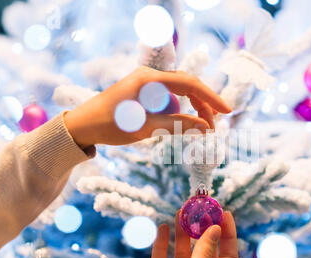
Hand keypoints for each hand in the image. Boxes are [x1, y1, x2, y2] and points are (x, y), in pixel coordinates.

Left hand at [64, 66, 230, 148]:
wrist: (82, 125)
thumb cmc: (110, 125)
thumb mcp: (146, 128)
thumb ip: (177, 125)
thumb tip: (206, 128)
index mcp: (150, 79)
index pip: (190, 84)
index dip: (211, 98)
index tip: (227, 111)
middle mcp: (150, 76)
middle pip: (187, 86)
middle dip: (203, 104)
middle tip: (214, 125)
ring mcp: (146, 82)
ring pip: (179, 91)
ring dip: (192, 107)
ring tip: (202, 126)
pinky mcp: (143, 90)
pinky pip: (168, 96)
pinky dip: (179, 109)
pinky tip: (182, 121)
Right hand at [141, 211, 237, 257]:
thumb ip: (203, 254)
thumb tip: (216, 229)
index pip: (228, 257)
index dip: (229, 235)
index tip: (225, 213)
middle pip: (204, 253)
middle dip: (201, 230)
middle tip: (199, 209)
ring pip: (182, 255)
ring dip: (181, 234)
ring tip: (180, 213)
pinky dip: (161, 246)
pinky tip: (162, 229)